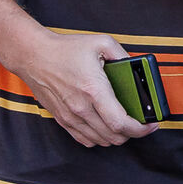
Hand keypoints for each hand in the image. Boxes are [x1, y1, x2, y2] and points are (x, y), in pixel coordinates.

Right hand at [6, 28, 155, 147]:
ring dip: (116, 136)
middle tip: (140, 123)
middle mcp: (81, 107)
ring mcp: (70, 116)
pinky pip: (84, 140)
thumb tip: (137, 66)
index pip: (121, 123)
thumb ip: (123, 54)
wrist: (32, 55)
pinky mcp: (61, 119)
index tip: (151, 125)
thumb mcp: (101, 43)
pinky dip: (99, 138)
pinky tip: (105, 127)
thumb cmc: (64, 49)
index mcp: (94, 90)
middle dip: (133, 133)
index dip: (141, 129)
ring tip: (124, 124)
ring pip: (100, 140)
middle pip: (113, 136)